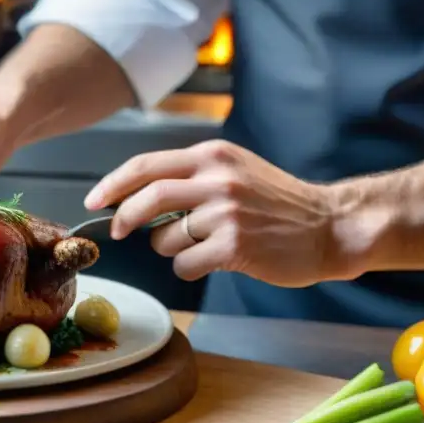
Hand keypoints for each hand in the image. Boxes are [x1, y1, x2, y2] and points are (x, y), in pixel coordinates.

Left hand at [84, 140, 358, 286]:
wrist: (329, 226)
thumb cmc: (278, 203)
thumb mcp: (235, 170)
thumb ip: (191, 175)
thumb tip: (136, 196)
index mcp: (213, 155)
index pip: (146, 164)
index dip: (113, 183)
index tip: (94, 199)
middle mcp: (217, 179)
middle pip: (147, 198)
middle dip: (124, 218)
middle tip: (119, 231)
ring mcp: (226, 213)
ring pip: (165, 238)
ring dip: (172, 248)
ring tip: (206, 244)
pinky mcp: (234, 247)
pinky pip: (184, 263)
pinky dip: (190, 267)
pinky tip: (217, 260)